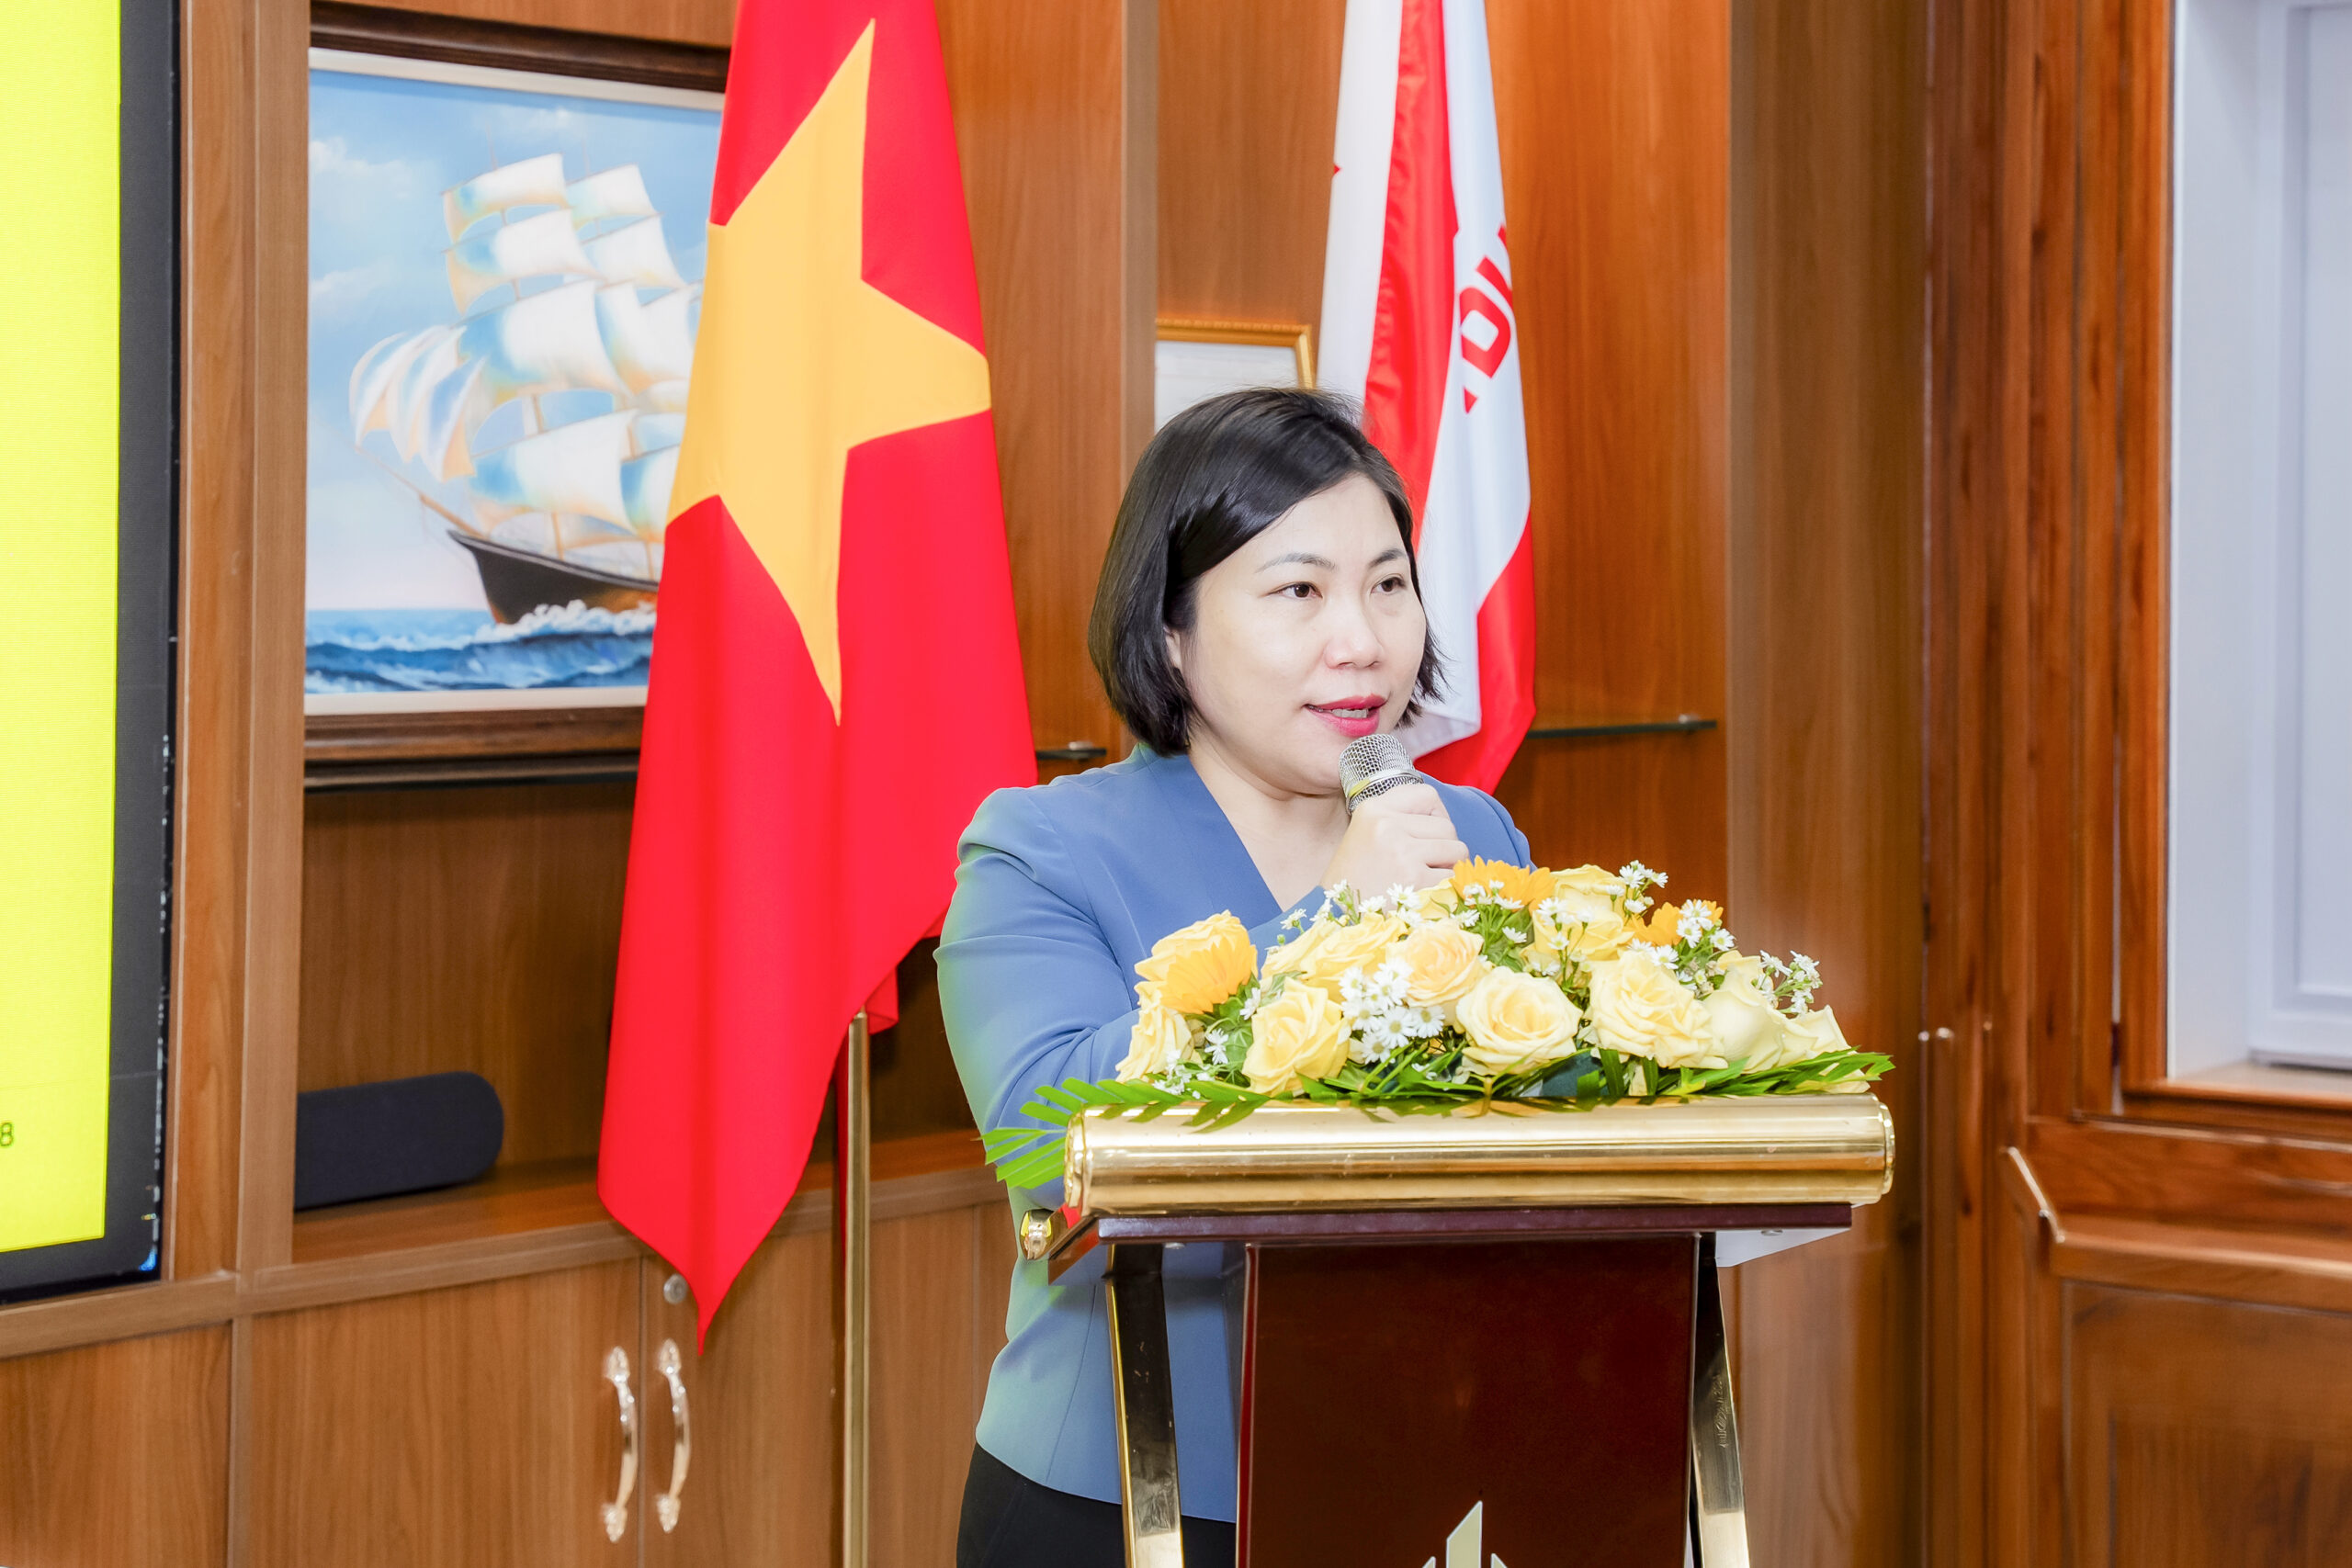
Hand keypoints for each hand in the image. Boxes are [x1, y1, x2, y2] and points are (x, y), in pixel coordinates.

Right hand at [1320, 782, 1466, 895]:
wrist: (1336, 919)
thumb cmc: (1354, 880)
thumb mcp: (1365, 835)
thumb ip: (1398, 820)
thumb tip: (1443, 819)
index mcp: (1372, 810)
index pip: (1427, 795)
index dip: (1437, 815)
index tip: (1429, 834)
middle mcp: (1386, 825)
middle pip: (1446, 826)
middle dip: (1445, 847)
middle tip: (1426, 866)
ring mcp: (1402, 852)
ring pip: (1457, 849)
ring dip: (1449, 867)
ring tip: (1424, 879)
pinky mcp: (1416, 880)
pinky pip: (1453, 877)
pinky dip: (1446, 888)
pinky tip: (1424, 895)